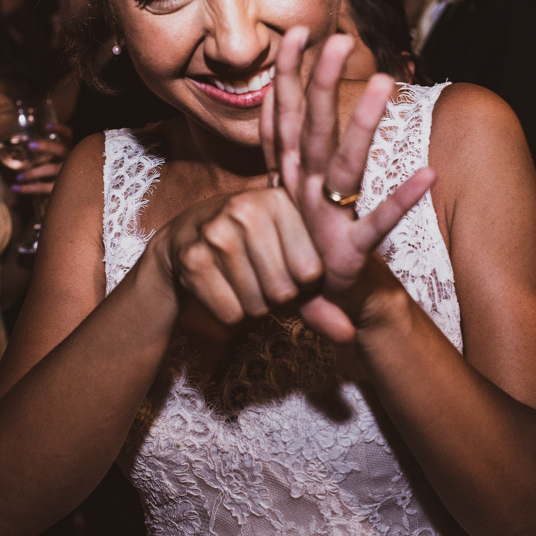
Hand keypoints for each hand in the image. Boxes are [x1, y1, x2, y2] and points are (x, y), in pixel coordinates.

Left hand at [10, 124, 72, 194]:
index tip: (46, 127)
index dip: (59, 130)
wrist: (84, 194)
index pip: (69, 136)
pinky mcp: (63, 189)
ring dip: (32, 171)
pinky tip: (14, 187)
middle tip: (30, 145)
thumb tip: (30, 145)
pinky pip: (43, 188)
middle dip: (46, 146)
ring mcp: (69, 174)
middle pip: (60, 149)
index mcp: (73, 151)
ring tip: (18, 176)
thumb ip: (58, 154)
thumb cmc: (73, 176)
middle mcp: (73, 161)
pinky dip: (27, 188)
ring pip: (50, 169)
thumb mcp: (69, 162)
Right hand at [156, 185, 324, 328]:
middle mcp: (247, 210)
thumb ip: (323, 296)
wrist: (187, 233)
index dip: (302, 281)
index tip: (288, 264)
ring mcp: (216, 233)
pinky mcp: (192, 259)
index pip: (310, 272)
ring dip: (254, 304)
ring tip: (242, 277)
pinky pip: (230, 314)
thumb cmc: (254, 244)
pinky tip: (221, 285)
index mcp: (280, 201)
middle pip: (284, 291)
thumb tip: (348, 335)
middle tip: (262, 275)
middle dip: (277, 295)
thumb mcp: (291, 252)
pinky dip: (229, 311)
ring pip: (257, 306)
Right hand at [261, 28, 434, 340]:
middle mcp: (301, 195)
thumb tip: (280, 95)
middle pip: (310, 131)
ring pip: (343, 164)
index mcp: (289, 180)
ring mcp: (323, 223)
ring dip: (361, 123)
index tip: (294, 35)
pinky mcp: (348, 254)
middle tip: (333, 38)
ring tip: (382, 83)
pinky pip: (379, 223)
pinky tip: (430, 175)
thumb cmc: (310, 246)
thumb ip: (287, 150)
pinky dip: (402, 201)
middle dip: (318, 82)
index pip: (284, 119)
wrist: (323, 312)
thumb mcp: (291, 195)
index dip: (288, 76)